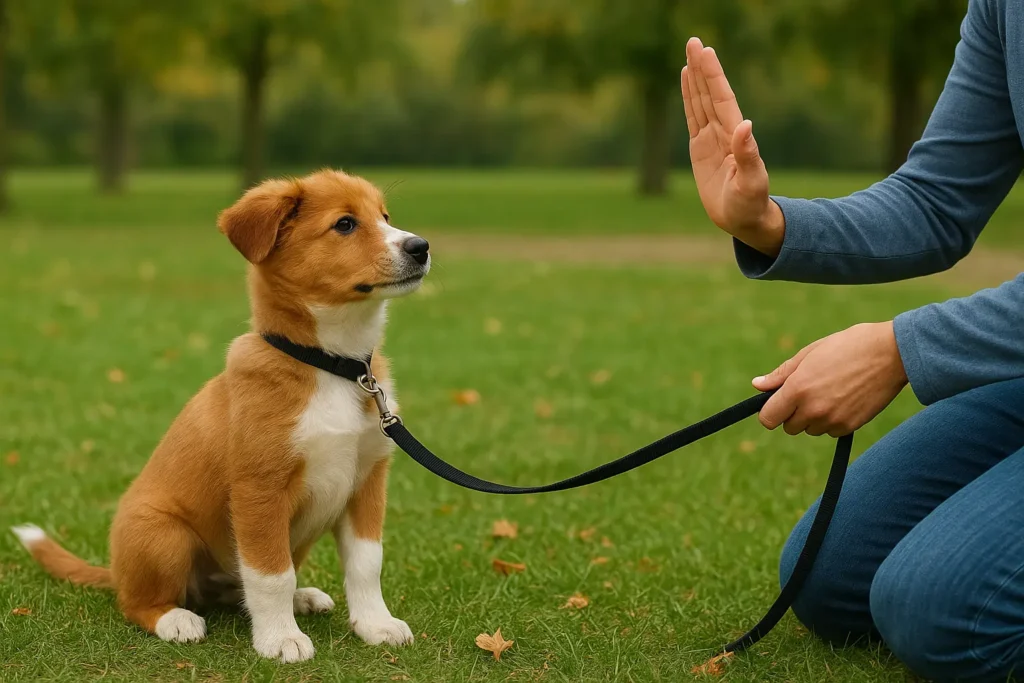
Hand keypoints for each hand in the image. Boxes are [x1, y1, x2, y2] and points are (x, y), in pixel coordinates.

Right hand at [682, 37, 783, 256]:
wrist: (744, 218)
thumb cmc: (750, 204)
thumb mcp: (751, 183)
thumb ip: (748, 156)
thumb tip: (744, 126)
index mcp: (734, 137)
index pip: (721, 99)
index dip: (713, 76)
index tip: (706, 53)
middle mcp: (723, 132)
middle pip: (710, 94)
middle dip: (702, 68)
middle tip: (694, 42)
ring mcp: (711, 138)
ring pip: (700, 101)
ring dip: (695, 78)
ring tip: (688, 54)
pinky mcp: (700, 148)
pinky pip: (692, 117)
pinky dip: (689, 98)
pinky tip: (686, 80)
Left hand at [753, 322, 907, 436]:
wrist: (892, 353)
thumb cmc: (848, 346)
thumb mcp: (811, 353)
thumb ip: (782, 374)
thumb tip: (758, 385)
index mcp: (797, 389)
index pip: (768, 418)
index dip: (770, 412)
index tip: (778, 403)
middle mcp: (812, 409)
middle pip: (789, 427)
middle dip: (793, 413)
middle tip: (810, 391)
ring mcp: (832, 420)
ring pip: (811, 430)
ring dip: (814, 417)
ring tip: (831, 391)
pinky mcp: (850, 426)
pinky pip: (831, 431)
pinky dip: (833, 421)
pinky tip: (845, 399)